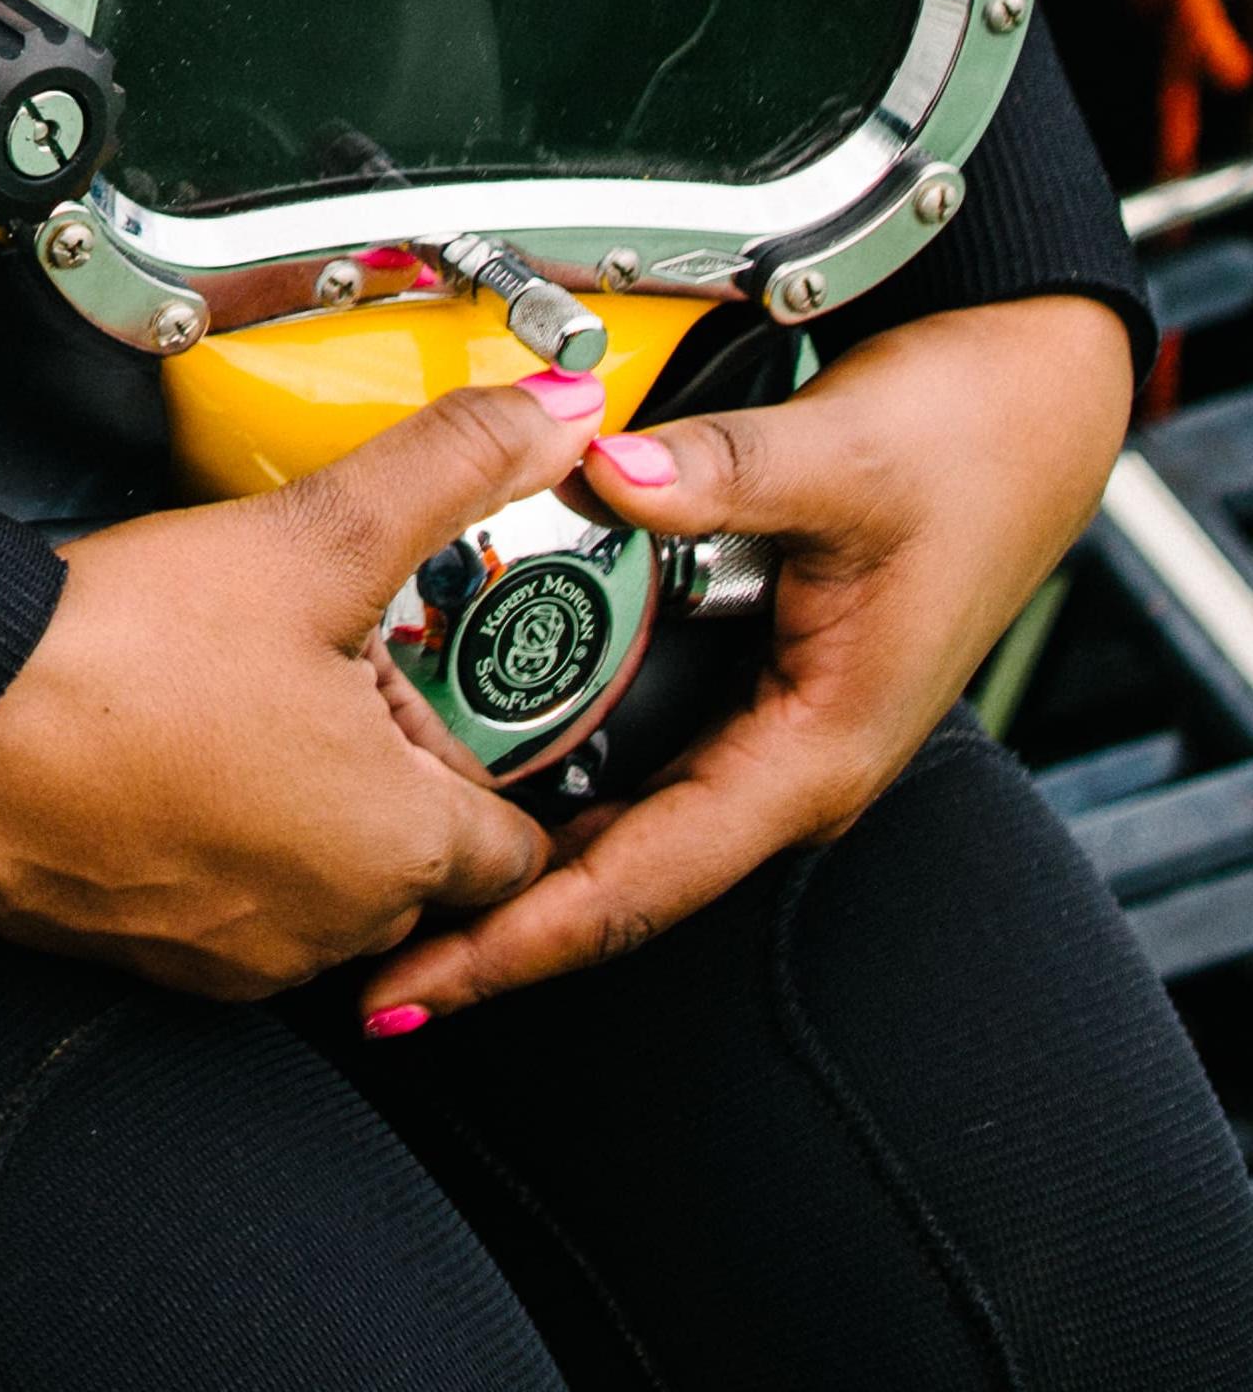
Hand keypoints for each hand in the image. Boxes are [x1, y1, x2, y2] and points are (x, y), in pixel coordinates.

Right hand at [0, 371, 607, 1001]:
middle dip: (392, 761)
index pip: (517, 850)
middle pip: (414, 859)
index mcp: (393, 850)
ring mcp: (224, 951)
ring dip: (305, 794)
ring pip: (314, 878)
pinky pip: (219, 892)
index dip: (498, 758)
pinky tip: (171, 726)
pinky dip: (216, 822)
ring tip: (254, 678)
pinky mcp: (137, 946)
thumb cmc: (112, 663)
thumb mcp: (312, 536)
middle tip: (345, 657)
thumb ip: (446, 471)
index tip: (471, 697)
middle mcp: (321, 928)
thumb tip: (542, 421)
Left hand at [359, 290, 1134, 1029]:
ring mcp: (760, 730)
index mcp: (812, 755)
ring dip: (510, 857)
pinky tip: (460, 760)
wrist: (1021, 407)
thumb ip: (724, 468)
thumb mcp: (843, 459)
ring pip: (617, 819)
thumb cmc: (963, 448)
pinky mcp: (741, 682)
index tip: (428, 984)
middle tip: (371, 962)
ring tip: (390, 885)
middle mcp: (781, 765)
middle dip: (496, 926)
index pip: (646, 882)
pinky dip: (544, 768)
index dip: (528, 940)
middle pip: (618, 877)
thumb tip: (611, 469)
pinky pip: (629, 750)